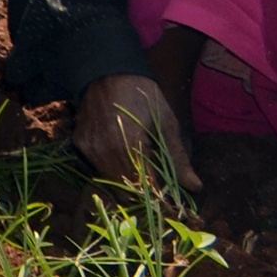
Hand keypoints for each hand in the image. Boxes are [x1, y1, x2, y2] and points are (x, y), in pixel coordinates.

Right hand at [74, 73, 202, 189]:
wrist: (107, 71)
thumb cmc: (143, 94)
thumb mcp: (166, 122)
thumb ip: (178, 157)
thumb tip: (195, 187)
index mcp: (130, 143)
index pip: (146, 184)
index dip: (160, 198)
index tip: (172, 205)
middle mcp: (105, 148)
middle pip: (126, 187)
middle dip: (144, 195)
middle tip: (160, 194)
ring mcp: (90, 146)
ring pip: (110, 180)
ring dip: (128, 185)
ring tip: (144, 179)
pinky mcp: (81, 143)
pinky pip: (98, 168)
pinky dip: (112, 171)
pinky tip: (124, 162)